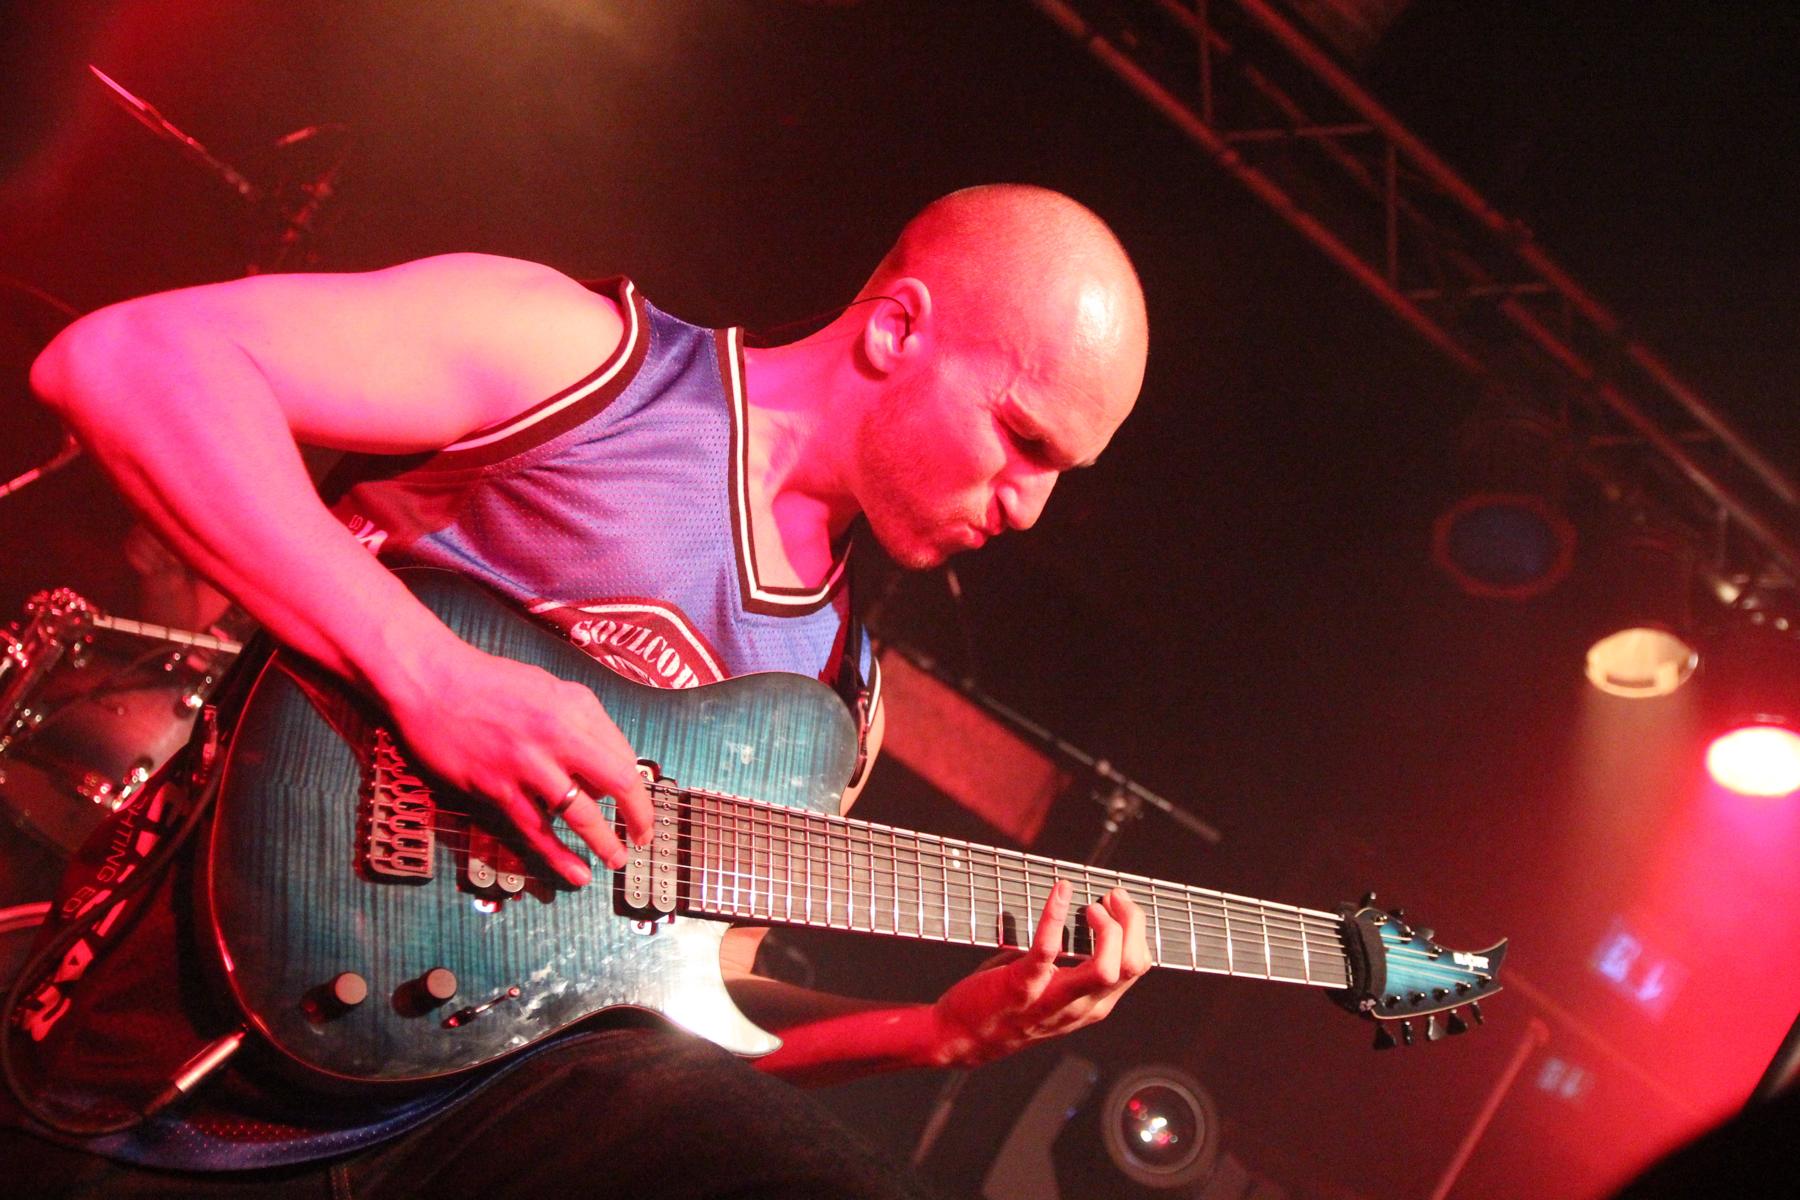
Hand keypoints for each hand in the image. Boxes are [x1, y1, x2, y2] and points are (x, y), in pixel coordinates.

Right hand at [382, 638, 653, 885]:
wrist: (429, 681)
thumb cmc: (488, 681)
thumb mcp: (547, 687)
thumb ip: (579, 720)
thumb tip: (603, 762)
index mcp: (575, 706)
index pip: (622, 753)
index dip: (634, 781)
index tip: (637, 798)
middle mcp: (558, 735)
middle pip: (617, 782)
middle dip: (638, 814)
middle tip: (644, 835)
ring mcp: (527, 765)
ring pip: (580, 814)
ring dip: (605, 842)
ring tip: (617, 859)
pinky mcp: (496, 789)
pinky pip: (536, 830)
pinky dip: (559, 856)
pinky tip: (578, 873)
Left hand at [929, 881, 1150, 1067]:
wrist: (962, 1037)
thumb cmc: (1007, 1006)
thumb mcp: (1055, 993)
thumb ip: (1075, 970)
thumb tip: (1090, 922)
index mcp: (1092, 1006)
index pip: (1136, 966)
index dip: (1135, 929)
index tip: (1117, 903)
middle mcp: (1080, 1007)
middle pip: (1130, 965)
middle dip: (1131, 923)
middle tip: (1111, 897)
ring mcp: (1053, 999)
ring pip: (1106, 968)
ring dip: (1107, 928)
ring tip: (1092, 906)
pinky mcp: (1023, 986)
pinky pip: (1048, 948)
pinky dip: (1055, 914)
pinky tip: (1060, 891)